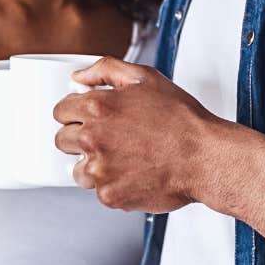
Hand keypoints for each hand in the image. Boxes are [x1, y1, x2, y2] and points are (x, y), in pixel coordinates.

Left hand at [53, 57, 225, 211]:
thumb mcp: (145, 78)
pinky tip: (133, 172)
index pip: (60, 111)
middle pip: (63, 140)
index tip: (88, 118)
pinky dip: (113, 184)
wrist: (203, 156)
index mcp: (98, 107)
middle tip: (108, 138)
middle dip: (80, 138)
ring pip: (77, 169)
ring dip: (94, 165)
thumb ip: (105, 69)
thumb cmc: (180, 119)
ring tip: (123, 158)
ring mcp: (100, 169)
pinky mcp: (109, 195)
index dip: (76, 113)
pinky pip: (99, 191)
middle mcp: (93, 138)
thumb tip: (79, 76)